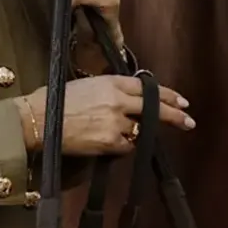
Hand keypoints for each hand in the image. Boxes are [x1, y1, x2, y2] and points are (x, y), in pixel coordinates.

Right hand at [17, 75, 194, 156]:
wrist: (39, 120)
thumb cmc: (54, 101)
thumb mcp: (86, 85)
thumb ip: (109, 91)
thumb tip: (126, 101)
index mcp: (111, 82)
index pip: (147, 88)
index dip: (167, 95)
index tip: (182, 101)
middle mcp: (118, 99)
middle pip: (154, 107)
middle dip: (174, 115)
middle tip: (189, 120)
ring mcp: (117, 121)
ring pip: (140, 130)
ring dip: (137, 134)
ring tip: (124, 134)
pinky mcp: (111, 141)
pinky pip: (126, 146)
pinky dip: (122, 146)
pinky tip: (108, 143)